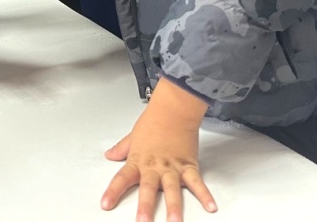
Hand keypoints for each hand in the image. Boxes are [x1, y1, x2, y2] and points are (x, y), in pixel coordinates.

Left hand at [101, 80, 215, 221]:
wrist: (174, 109)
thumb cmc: (154, 120)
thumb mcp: (133, 136)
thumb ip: (122, 148)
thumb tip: (110, 155)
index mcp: (138, 161)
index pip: (121, 178)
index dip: (113, 192)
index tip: (106, 205)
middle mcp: (154, 167)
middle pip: (148, 189)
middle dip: (145, 207)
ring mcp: (172, 168)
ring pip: (172, 190)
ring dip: (174, 207)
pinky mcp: (189, 166)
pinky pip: (197, 183)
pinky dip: (205, 195)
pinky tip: (211, 207)